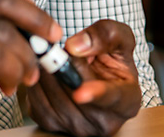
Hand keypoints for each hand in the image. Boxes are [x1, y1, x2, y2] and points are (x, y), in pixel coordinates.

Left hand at [23, 19, 141, 136]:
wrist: (97, 75)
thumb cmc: (112, 58)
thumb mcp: (119, 38)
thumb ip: (105, 35)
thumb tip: (75, 47)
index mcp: (128, 101)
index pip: (111, 98)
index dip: (96, 93)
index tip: (81, 92)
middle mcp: (105, 122)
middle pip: (73, 90)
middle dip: (64, 64)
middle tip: (61, 48)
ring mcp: (78, 127)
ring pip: (52, 94)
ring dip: (48, 70)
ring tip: (56, 58)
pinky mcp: (52, 125)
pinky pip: (36, 99)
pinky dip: (37, 80)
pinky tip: (46, 71)